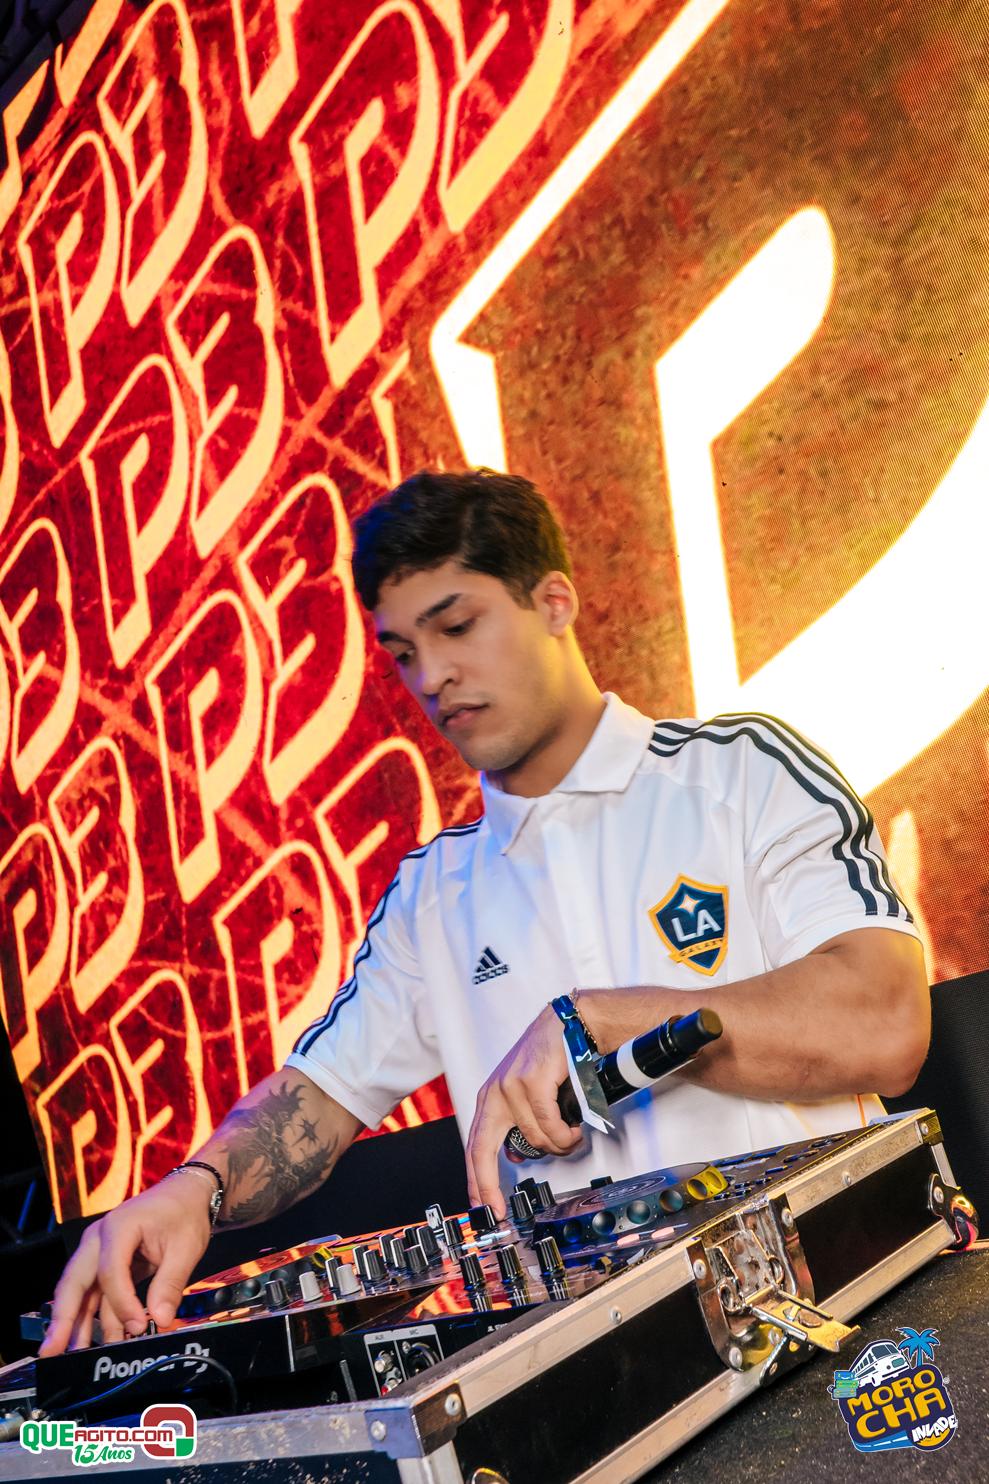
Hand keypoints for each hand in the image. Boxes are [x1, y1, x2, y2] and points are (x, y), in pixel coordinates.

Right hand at [39, 1172, 214, 1355]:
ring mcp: (98, 1251)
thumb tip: (161, 1319)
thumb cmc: (184, 1213)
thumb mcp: (186, 1247)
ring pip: (80, 1291)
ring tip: (71, 1356)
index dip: (122, 1303)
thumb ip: (170, 1284)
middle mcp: (99, 1239)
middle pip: (75, 1282)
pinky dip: (95, 1316)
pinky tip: (98, 1340)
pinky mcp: (105, 1263)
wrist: (185, 1193)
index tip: (140, 1326)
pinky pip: (95, 1292)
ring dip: (76, 1323)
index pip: (110, 1271)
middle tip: (52, 1351)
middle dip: (63, 1318)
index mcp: (118, 1227)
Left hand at [466, 1005, 583, 1216]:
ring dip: (557, 1146)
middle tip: (500, 1209)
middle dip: (489, 1186)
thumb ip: (517, 1123)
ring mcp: (510, 1087)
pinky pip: (549, 1125)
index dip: (475, 1180)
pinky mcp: (531, 1081)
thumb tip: (515, 1157)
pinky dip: (565, 1133)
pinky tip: (573, 1127)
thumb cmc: (551, 1059)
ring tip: (570, 1135)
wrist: (569, 1025)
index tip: (480, 1206)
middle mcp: (495, 1093)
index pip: (474, 1146)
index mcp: (490, 1099)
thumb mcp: (525, 1093)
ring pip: (533, 1140)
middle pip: (483, 1150)